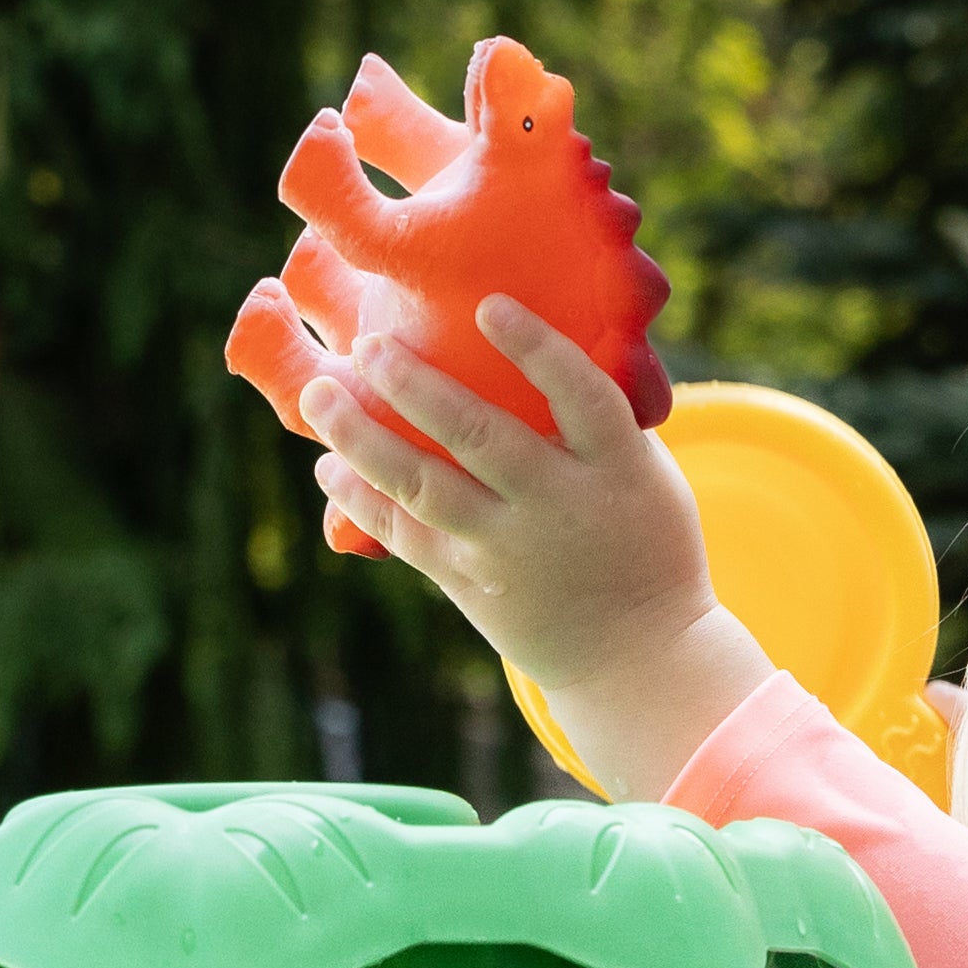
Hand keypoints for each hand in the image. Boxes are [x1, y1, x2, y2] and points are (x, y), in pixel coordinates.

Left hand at [304, 298, 774, 801]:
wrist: (639, 660)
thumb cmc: (644, 547)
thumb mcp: (646, 478)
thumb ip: (598, 421)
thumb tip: (537, 338)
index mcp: (616, 470)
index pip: (580, 397)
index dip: (536, 350)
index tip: (489, 307)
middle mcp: (559, 506)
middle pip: (479, 438)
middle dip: (416, 386)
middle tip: (368, 345)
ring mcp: (510, 550)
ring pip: (425, 488)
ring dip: (363, 439)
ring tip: (321, 397)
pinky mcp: (473, 586)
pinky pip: (407, 538)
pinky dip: (362, 501)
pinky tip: (329, 467)